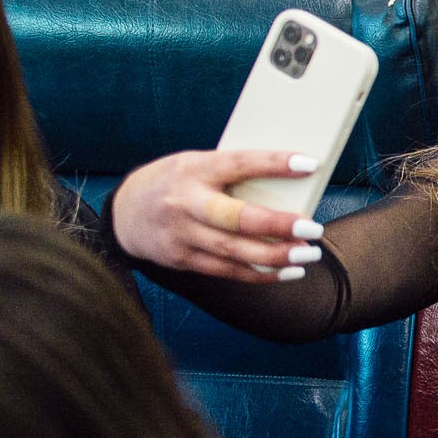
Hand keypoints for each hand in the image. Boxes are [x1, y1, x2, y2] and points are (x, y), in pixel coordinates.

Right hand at [111, 149, 325, 281]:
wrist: (124, 212)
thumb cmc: (177, 181)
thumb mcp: (197, 164)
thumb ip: (233, 173)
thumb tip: (293, 178)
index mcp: (193, 169)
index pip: (237, 163)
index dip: (273, 163)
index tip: (309, 164)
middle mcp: (184, 203)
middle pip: (234, 217)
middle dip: (276, 225)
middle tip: (313, 227)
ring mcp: (181, 235)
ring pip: (233, 251)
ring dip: (275, 256)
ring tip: (310, 254)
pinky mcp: (181, 259)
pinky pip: (226, 271)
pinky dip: (259, 274)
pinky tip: (288, 272)